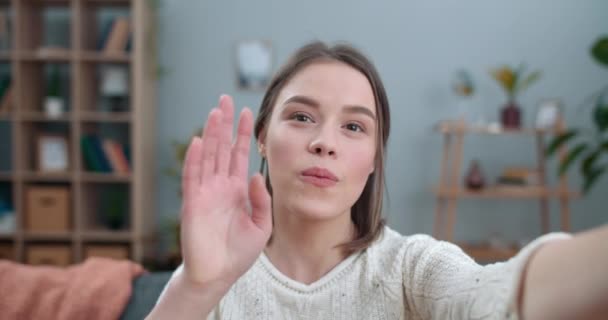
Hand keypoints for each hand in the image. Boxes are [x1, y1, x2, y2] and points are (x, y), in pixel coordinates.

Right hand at [179, 95, 271, 288]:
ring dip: (211, 134)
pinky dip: (195, 160)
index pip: (239, 154)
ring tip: (215, 111)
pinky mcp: (193, 204)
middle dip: (224, 124)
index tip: (248, 112)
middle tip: (226, 99)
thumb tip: (256, 173)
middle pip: (221, 147)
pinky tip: (200, 141)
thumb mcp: (261, 225)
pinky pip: (193, 177)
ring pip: (208, 156)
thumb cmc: (239, 252)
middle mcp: (220, 186)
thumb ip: (262, 200)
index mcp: (237, 189)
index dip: (242, 134)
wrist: (218, 274)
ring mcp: (205, 192)